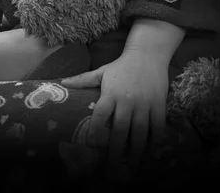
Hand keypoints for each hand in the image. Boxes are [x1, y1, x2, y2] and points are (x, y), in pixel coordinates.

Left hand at [60, 48, 168, 165]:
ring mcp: (144, 103)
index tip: (91, 144)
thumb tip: (61, 82)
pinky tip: (151, 151)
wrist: (147, 54)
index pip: (101, 114)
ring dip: (136, 149)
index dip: (95, 129)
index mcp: (111, 93)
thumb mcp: (101, 71)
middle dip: (117, 149)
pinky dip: (155, 139)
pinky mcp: (159, 104)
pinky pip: (158, 126)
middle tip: (113, 166)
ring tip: (132, 164)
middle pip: (121, 128)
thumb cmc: (121, 66)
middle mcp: (127, 100)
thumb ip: (82, 80)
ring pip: (140, 131)